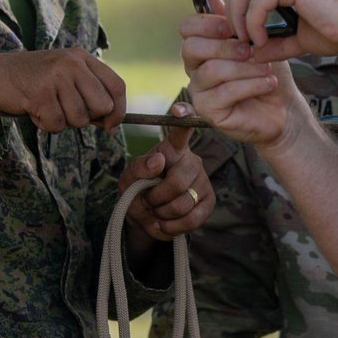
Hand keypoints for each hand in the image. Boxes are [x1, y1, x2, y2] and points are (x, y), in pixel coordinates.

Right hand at [0, 48, 125, 132]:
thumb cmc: (30, 80)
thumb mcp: (63, 75)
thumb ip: (87, 91)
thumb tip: (110, 121)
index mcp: (81, 57)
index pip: (116, 85)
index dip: (119, 110)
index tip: (110, 125)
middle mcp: (72, 63)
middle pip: (102, 106)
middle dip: (87, 118)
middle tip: (65, 111)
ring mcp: (56, 77)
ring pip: (80, 119)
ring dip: (62, 121)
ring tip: (46, 107)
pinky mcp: (40, 94)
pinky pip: (57, 125)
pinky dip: (46, 125)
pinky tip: (34, 109)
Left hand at [120, 103, 213, 247]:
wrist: (144, 218)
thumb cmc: (137, 190)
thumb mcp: (129, 177)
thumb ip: (140, 167)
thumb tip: (158, 161)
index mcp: (172, 149)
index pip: (181, 130)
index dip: (184, 117)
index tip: (179, 110)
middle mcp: (191, 161)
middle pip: (178, 181)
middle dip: (156, 197)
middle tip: (147, 200)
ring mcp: (203, 181)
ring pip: (184, 203)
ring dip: (162, 214)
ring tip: (156, 212)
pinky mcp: (208, 203)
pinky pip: (193, 219)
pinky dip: (173, 227)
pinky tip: (165, 223)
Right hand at [180, 0, 309, 152]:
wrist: (284, 108)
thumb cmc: (268, 71)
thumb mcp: (256, 39)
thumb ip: (235, 18)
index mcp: (202, 46)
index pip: (187, 28)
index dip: (207, 23)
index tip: (234, 26)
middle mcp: (194, 68)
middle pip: (192, 48)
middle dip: (225, 46)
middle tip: (251, 49)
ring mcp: (199, 91)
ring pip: (212, 70)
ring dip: (245, 67)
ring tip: (267, 68)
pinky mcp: (208, 111)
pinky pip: (224, 93)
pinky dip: (251, 85)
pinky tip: (269, 83)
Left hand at [221, 0, 337, 61]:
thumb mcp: (302, 39)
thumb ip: (277, 43)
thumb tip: (254, 54)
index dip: (239, 5)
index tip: (242, 35)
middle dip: (232, 7)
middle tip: (238, 36)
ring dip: (238, 13)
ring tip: (247, 39)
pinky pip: (259, 0)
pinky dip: (253, 21)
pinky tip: (260, 40)